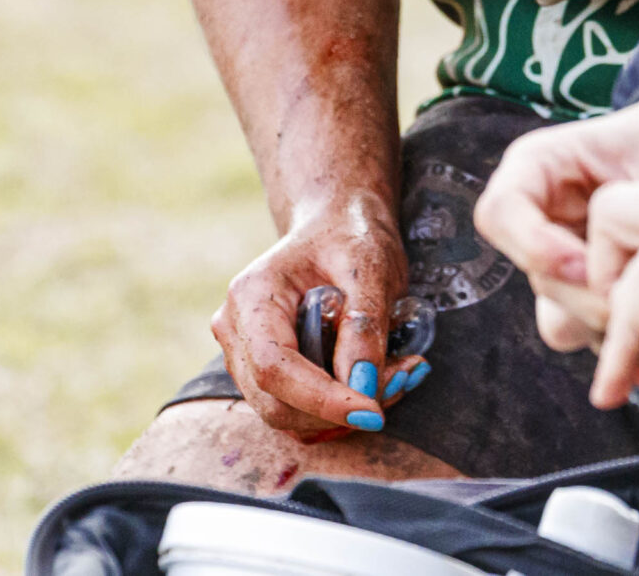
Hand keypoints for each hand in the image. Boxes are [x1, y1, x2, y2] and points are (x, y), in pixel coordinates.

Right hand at [209, 191, 418, 434]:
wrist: (336, 224)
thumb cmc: (350, 235)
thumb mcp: (369, 266)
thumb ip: (364, 324)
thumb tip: (362, 386)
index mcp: (251, 296)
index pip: (273, 367)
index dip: (320, 399)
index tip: (373, 411)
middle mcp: (236, 329)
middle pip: (275, 402)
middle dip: (338, 409)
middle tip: (403, 377)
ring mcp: (246, 354)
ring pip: (288, 415)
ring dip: (343, 412)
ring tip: (398, 372)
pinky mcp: (267, 373)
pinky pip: (298, 411)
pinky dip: (338, 410)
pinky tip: (375, 379)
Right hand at [475, 89, 638, 361]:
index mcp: (538, 170)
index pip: (500, 212)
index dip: (533, 245)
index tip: (584, 262)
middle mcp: (541, 223)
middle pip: (539, 279)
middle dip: (591, 301)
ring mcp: (564, 267)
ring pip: (563, 321)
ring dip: (615, 337)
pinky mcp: (595, 302)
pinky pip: (601, 343)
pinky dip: (638, 361)